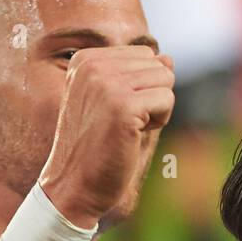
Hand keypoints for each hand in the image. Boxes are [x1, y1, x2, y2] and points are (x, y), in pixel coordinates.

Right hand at [37, 46, 175, 229]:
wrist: (73, 185)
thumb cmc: (94, 149)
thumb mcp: (112, 103)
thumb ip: (138, 77)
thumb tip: (168, 58)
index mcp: (84, 60)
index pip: (143, 55)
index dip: (141, 87)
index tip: (116, 111)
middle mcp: (92, 64)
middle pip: (157, 65)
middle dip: (151, 96)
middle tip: (123, 123)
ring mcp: (107, 83)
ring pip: (166, 79)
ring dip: (156, 109)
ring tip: (127, 129)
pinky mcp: (123, 105)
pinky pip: (167, 98)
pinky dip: (160, 121)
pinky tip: (133, 136)